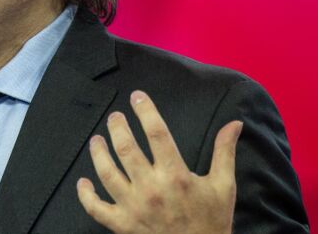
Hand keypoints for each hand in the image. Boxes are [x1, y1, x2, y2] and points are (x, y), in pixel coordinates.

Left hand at [76, 90, 242, 233]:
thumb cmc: (212, 221)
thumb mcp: (223, 186)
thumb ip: (224, 152)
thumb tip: (234, 124)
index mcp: (176, 175)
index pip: (156, 133)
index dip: (146, 110)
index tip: (137, 96)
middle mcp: (151, 189)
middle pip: (126, 148)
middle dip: (117, 127)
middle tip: (115, 117)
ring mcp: (133, 207)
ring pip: (107, 173)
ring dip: (98, 153)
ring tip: (97, 140)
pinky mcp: (122, 225)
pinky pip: (96, 208)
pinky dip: (86, 195)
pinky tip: (83, 182)